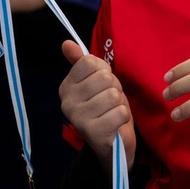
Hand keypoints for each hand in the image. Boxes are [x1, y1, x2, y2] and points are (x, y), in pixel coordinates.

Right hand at [60, 41, 134, 166]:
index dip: (104, 72)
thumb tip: (67, 43)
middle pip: (104, 77)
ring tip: (112, 113)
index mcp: (66, 87)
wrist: (112, 145)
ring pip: (113, 95)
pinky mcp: (94, 132)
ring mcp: (78, 118)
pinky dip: (123, 117)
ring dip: (119, 103)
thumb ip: (82, 63)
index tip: (101, 86)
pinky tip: (115, 124)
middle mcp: (67, 102)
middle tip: (109, 103)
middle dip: (114, 88)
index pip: (90, 62)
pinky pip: (120, 112)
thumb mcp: (95, 82)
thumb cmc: (104, 109)